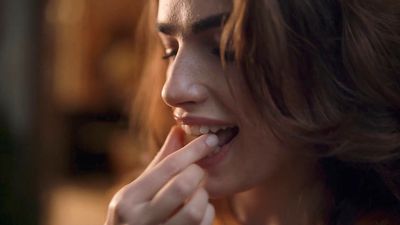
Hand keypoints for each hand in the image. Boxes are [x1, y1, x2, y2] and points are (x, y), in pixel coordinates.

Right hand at [104, 126, 218, 224]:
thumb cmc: (133, 216)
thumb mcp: (138, 190)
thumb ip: (160, 162)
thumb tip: (179, 130)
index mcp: (129, 198)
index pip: (168, 166)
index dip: (193, 150)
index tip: (211, 139)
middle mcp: (141, 219)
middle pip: (183, 185)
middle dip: (197, 174)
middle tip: (198, 172)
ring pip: (195, 209)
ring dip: (203, 196)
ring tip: (197, 193)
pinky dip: (207, 212)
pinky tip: (199, 209)